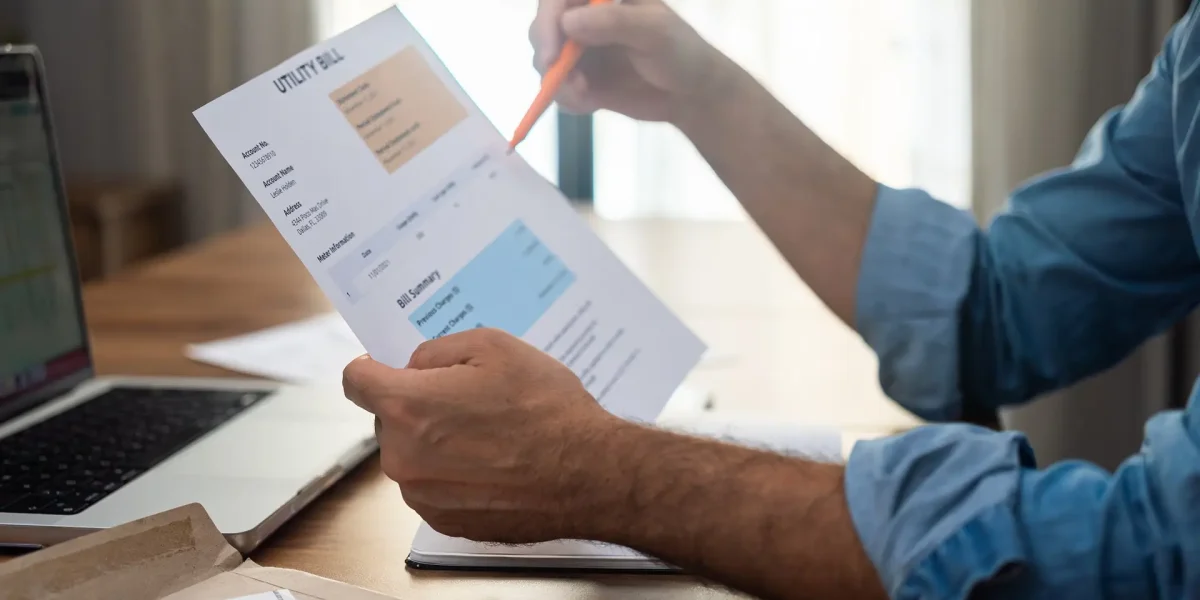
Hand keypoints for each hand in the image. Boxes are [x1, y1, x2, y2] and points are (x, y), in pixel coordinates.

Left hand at [342, 328, 627, 543]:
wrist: (589, 474)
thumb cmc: (548, 411)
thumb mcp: (495, 347)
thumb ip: (438, 350)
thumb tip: (415, 365)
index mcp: (408, 407)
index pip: (355, 381)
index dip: (372, 367)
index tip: (386, 366)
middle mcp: (403, 456)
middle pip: (389, 419)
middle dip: (419, 405)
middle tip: (468, 398)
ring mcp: (422, 495)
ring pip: (412, 454)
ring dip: (436, 442)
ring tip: (489, 434)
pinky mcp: (444, 521)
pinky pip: (433, 486)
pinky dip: (454, 474)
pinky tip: (494, 463)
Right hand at [530, 0, 731, 122]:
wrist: (691, 95)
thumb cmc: (681, 53)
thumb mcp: (654, 32)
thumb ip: (614, 22)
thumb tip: (568, 22)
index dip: (547, 19)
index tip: (552, 52)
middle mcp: (587, 17)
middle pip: (544, 26)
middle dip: (548, 55)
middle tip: (569, 80)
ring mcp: (582, 48)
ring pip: (546, 60)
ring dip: (559, 82)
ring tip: (586, 95)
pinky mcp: (582, 78)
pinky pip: (558, 88)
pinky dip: (568, 99)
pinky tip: (591, 104)